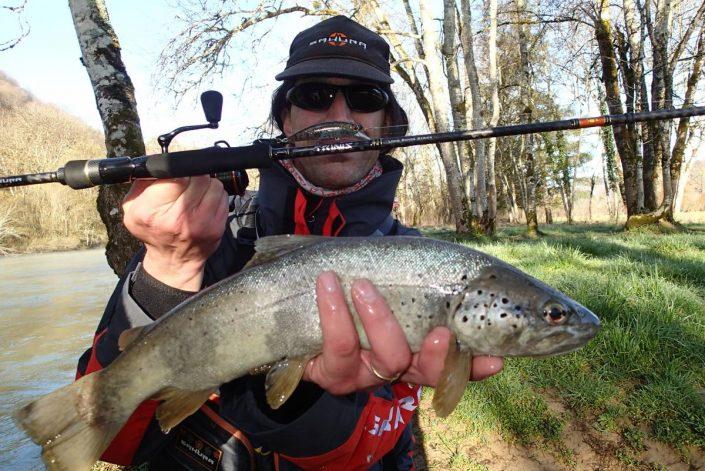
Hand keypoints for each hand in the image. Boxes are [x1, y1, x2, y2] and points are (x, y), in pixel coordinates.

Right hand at [122, 176, 228, 290]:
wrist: (173, 260)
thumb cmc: (152, 229)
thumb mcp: (132, 206)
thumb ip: (142, 181)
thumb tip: (159, 161)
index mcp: (151, 211)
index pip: (175, 175)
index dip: (179, 169)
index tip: (178, 173)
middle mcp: (177, 219)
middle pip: (198, 177)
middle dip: (193, 175)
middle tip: (187, 183)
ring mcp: (200, 224)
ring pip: (213, 184)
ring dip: (206, 184)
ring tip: (196, 193)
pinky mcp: (217, 228)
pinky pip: (222, 197)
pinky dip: (214, 195)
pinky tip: (204, 203)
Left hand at [303, 271, 503, 394]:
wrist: (293, 298)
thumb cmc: (351, 283)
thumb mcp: (386, 276)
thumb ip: (414, 272)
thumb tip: (447, 259)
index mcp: (415, 347)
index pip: (454, 362)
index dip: (474, 366)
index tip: (495, 360)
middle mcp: (395, 365)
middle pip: (426, 371)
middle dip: (437, 355)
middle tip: (441, 331)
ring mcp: (365, 373)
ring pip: (387, 359)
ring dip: (379, 319)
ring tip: (361, 285)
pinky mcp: (332, 372)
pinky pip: (338, 347)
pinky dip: (334, 312)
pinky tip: (327, 284)